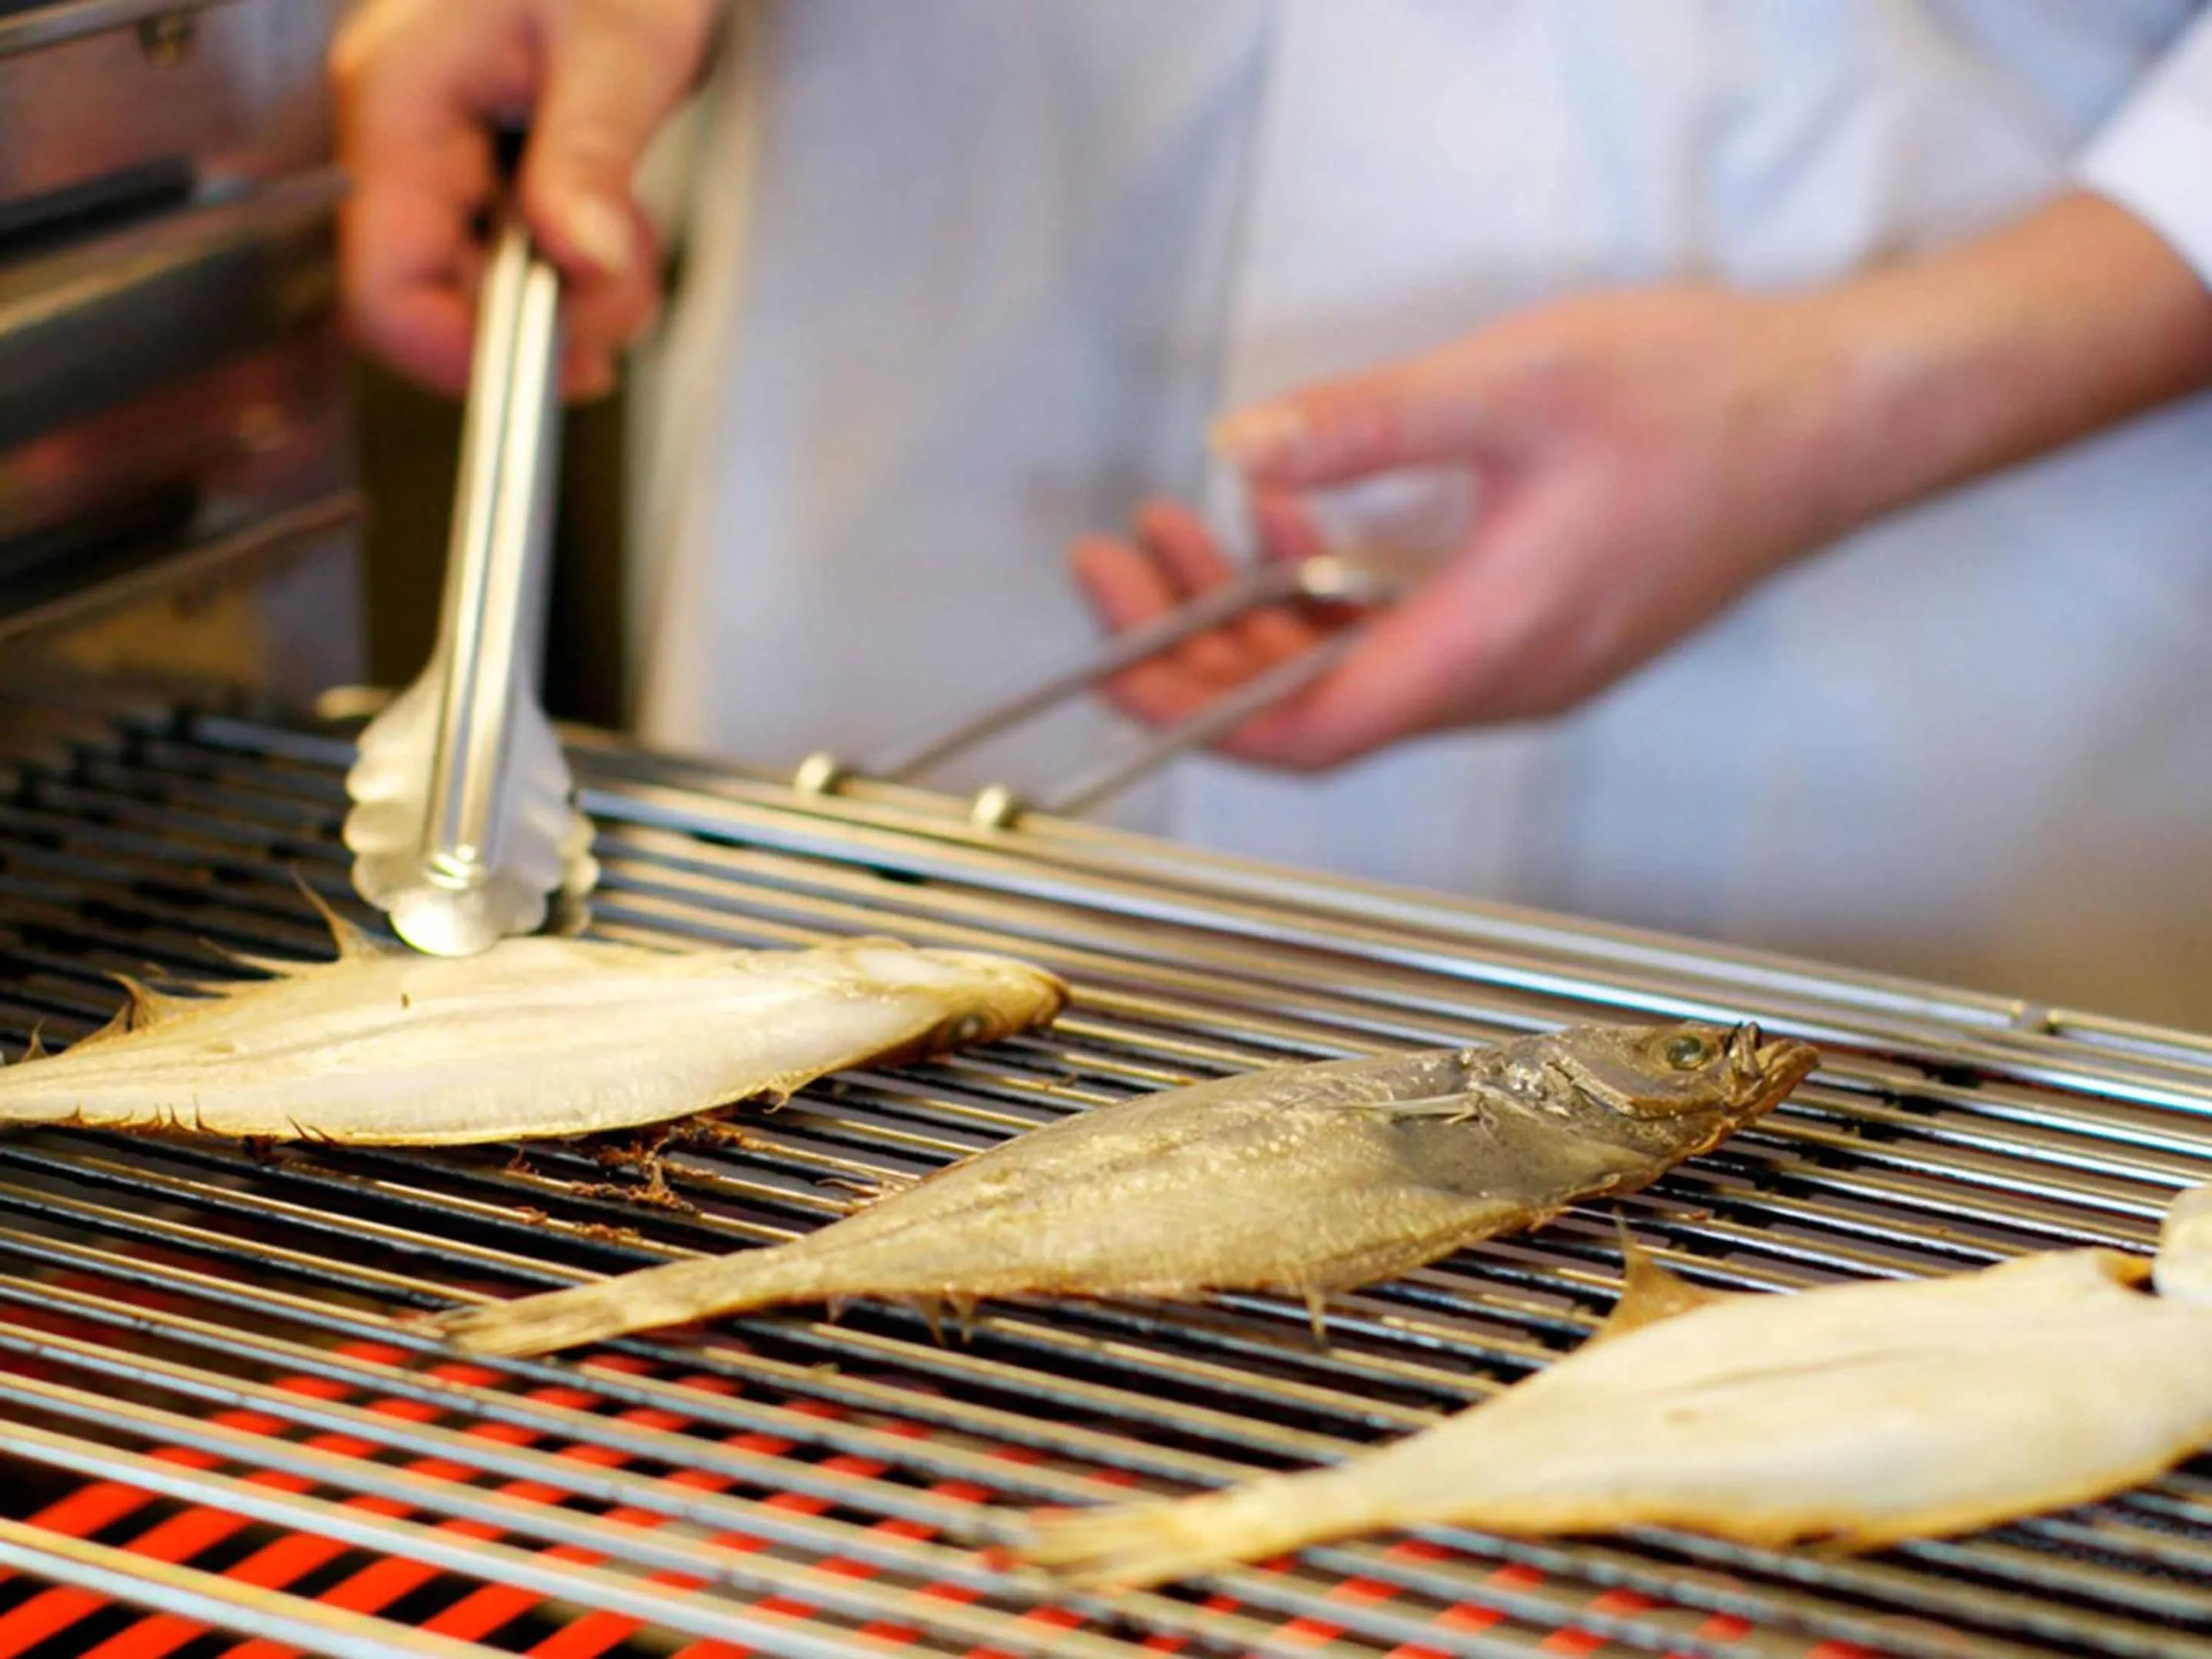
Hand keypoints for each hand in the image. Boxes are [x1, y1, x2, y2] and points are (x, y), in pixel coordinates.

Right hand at [331, 0, 718, 398]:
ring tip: (629, 230)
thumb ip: (591, 160)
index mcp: (399, 103)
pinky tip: (609, 214)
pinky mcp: (475, 159)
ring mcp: (432, 149)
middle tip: (628, 282)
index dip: (465, 358)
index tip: (566, 369)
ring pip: (481, 283)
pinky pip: (507, 246)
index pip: (384, 291)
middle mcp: (398, 134)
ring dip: (571, 290)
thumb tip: (582, 265)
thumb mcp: (620, 49)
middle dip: (546, 317)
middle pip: (437, 299)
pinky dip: (571, 257)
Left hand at [1073, 285, 1856, 769]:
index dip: (1193, 708)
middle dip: (1196, 647)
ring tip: (1173, 533)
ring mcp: (1517, 660)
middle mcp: (1497, 680)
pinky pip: (1395, 638)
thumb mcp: (1514, 385)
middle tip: (1118, 564)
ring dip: (1252, 616)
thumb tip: (1241, 448)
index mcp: (1487, 648)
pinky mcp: (1533, 625)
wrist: (1843, 418)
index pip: (1304, 731)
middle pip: (1308, 708)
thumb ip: (1367, 424)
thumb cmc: (1709, 403)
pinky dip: (1324, 594)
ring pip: (1346, 672)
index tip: (1114, 651)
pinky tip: (1285, 521)